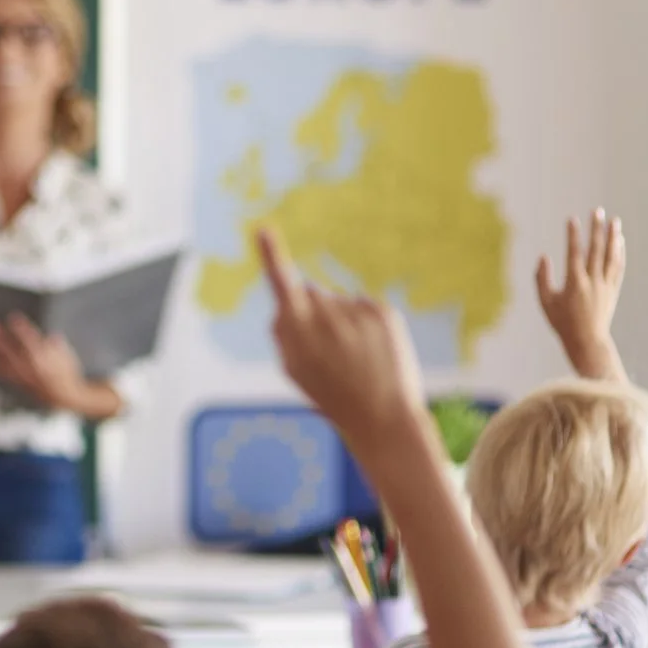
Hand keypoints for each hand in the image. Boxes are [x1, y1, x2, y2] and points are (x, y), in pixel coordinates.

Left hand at [0, 313, 121, 417]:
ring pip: (2, 361)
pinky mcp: (16, 382)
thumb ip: (56, 345)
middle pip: (11, 349)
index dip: (22, 329)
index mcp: (45, 359)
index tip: (13, 317)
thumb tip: (53, 338)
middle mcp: (30, 368)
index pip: (32, 341)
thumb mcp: (66, 355)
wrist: (62, 397)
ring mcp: (21, 376)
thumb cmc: (65, 372)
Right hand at [260, 228, 427, 459]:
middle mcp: (328, 317)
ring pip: (337, 302)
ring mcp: (357, 313)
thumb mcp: (295, 371)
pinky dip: (363, 323)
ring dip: (340, 321)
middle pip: (311, 294)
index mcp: (300, 333)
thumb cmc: (332, 396)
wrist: (384, 418)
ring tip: (353, 357)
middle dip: (312, 312)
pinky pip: (362, 305)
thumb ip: (283, 334)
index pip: (282, 285)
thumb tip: (285, 303)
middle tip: (327, 354)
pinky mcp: (383, 312)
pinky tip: (370, 351)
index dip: (271, 255)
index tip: (263, 229)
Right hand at [534, 208, 627, 381]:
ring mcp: (605, 285)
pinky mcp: (613, 290)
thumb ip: (542, 279)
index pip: (574, 253)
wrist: (587, 341)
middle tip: (597, 210)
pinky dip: (619, 252)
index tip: (572, 219)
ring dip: (613, 237)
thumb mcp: (545, 302)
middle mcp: (593, 281)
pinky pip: (618, 267)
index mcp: (575, 283)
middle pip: (596, 249)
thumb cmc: (562, 323)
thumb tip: (543, 256)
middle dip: (597, 228)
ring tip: (614, 220)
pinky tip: (619, 241)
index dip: (573, 235)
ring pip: (611, 256)